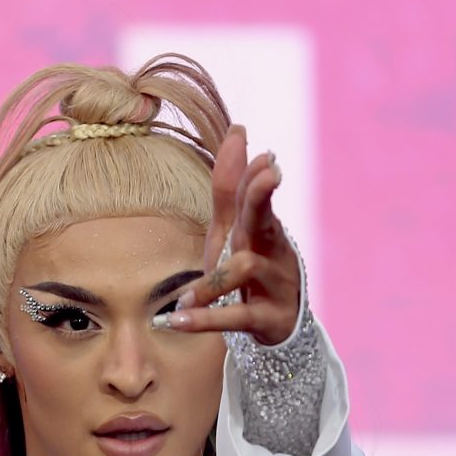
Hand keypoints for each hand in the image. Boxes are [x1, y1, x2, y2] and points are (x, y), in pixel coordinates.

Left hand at [158, 124, 301, 344]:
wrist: (277, 325)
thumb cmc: (250, 270)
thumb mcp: (234, 230)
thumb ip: (231, 187)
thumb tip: (238, 130)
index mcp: (262, 229)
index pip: (256, 197)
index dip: (257, 176)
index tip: (264, 155)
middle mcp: (272, 252)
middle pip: (265, 220)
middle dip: (262, 197)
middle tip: (269, 174)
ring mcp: (273, 285)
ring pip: (246, 270)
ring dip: (212, 281)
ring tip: (184, 298)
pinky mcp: (267, 319)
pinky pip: (237, 317)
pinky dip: (207, 319)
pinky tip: (179, 320)